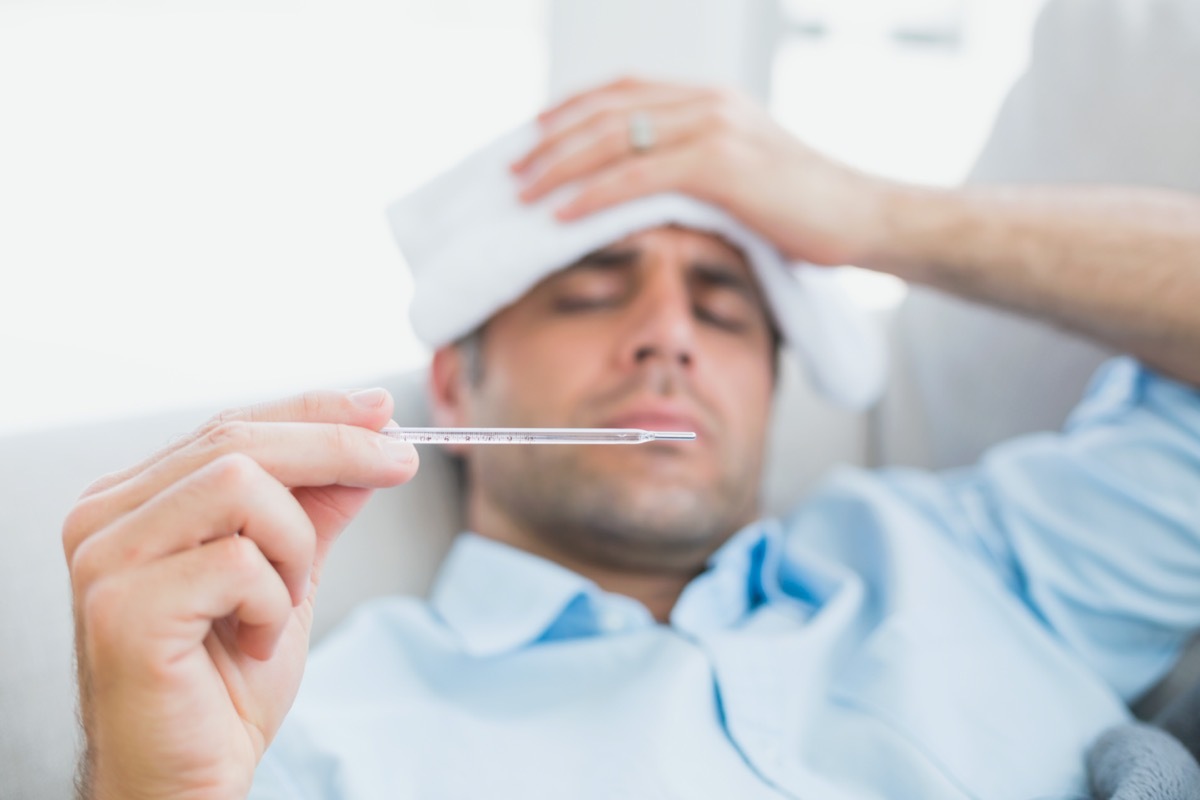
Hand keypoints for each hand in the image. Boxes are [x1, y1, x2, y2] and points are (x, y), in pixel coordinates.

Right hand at [62, 388, 418, 798]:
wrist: (190, 776)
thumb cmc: (225, 682)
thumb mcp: (289, 573)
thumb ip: (317, 505)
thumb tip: (372, 436)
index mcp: (134, 499)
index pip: (231, 425)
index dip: (314, 412)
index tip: (382, 412)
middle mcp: (104, 517)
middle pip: (237, 440)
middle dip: (337, 447)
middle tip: (400, 463)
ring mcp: (106, 559)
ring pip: (241, 485)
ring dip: (294, 545)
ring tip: (284, 601)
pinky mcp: (122, 608)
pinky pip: (239, 563)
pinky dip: (273, 602)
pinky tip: (253, 642)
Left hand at [512, 77, 894, 266]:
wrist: (864, 217)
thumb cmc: (806, 208)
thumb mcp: (744, 174)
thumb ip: (697, 166)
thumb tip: (646, 191)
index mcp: (709, 98)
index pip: (623, 92)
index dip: (570, 111)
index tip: (532, 137)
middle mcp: (706, 102)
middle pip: (606, 111)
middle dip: (551, 141)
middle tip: (511, 169)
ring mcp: (713, 127)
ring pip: (613, 140)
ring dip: (559, 167)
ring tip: (523, 193)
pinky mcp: (719, 164)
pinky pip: (637, 175)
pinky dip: (592, 194)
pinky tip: (561, 214)